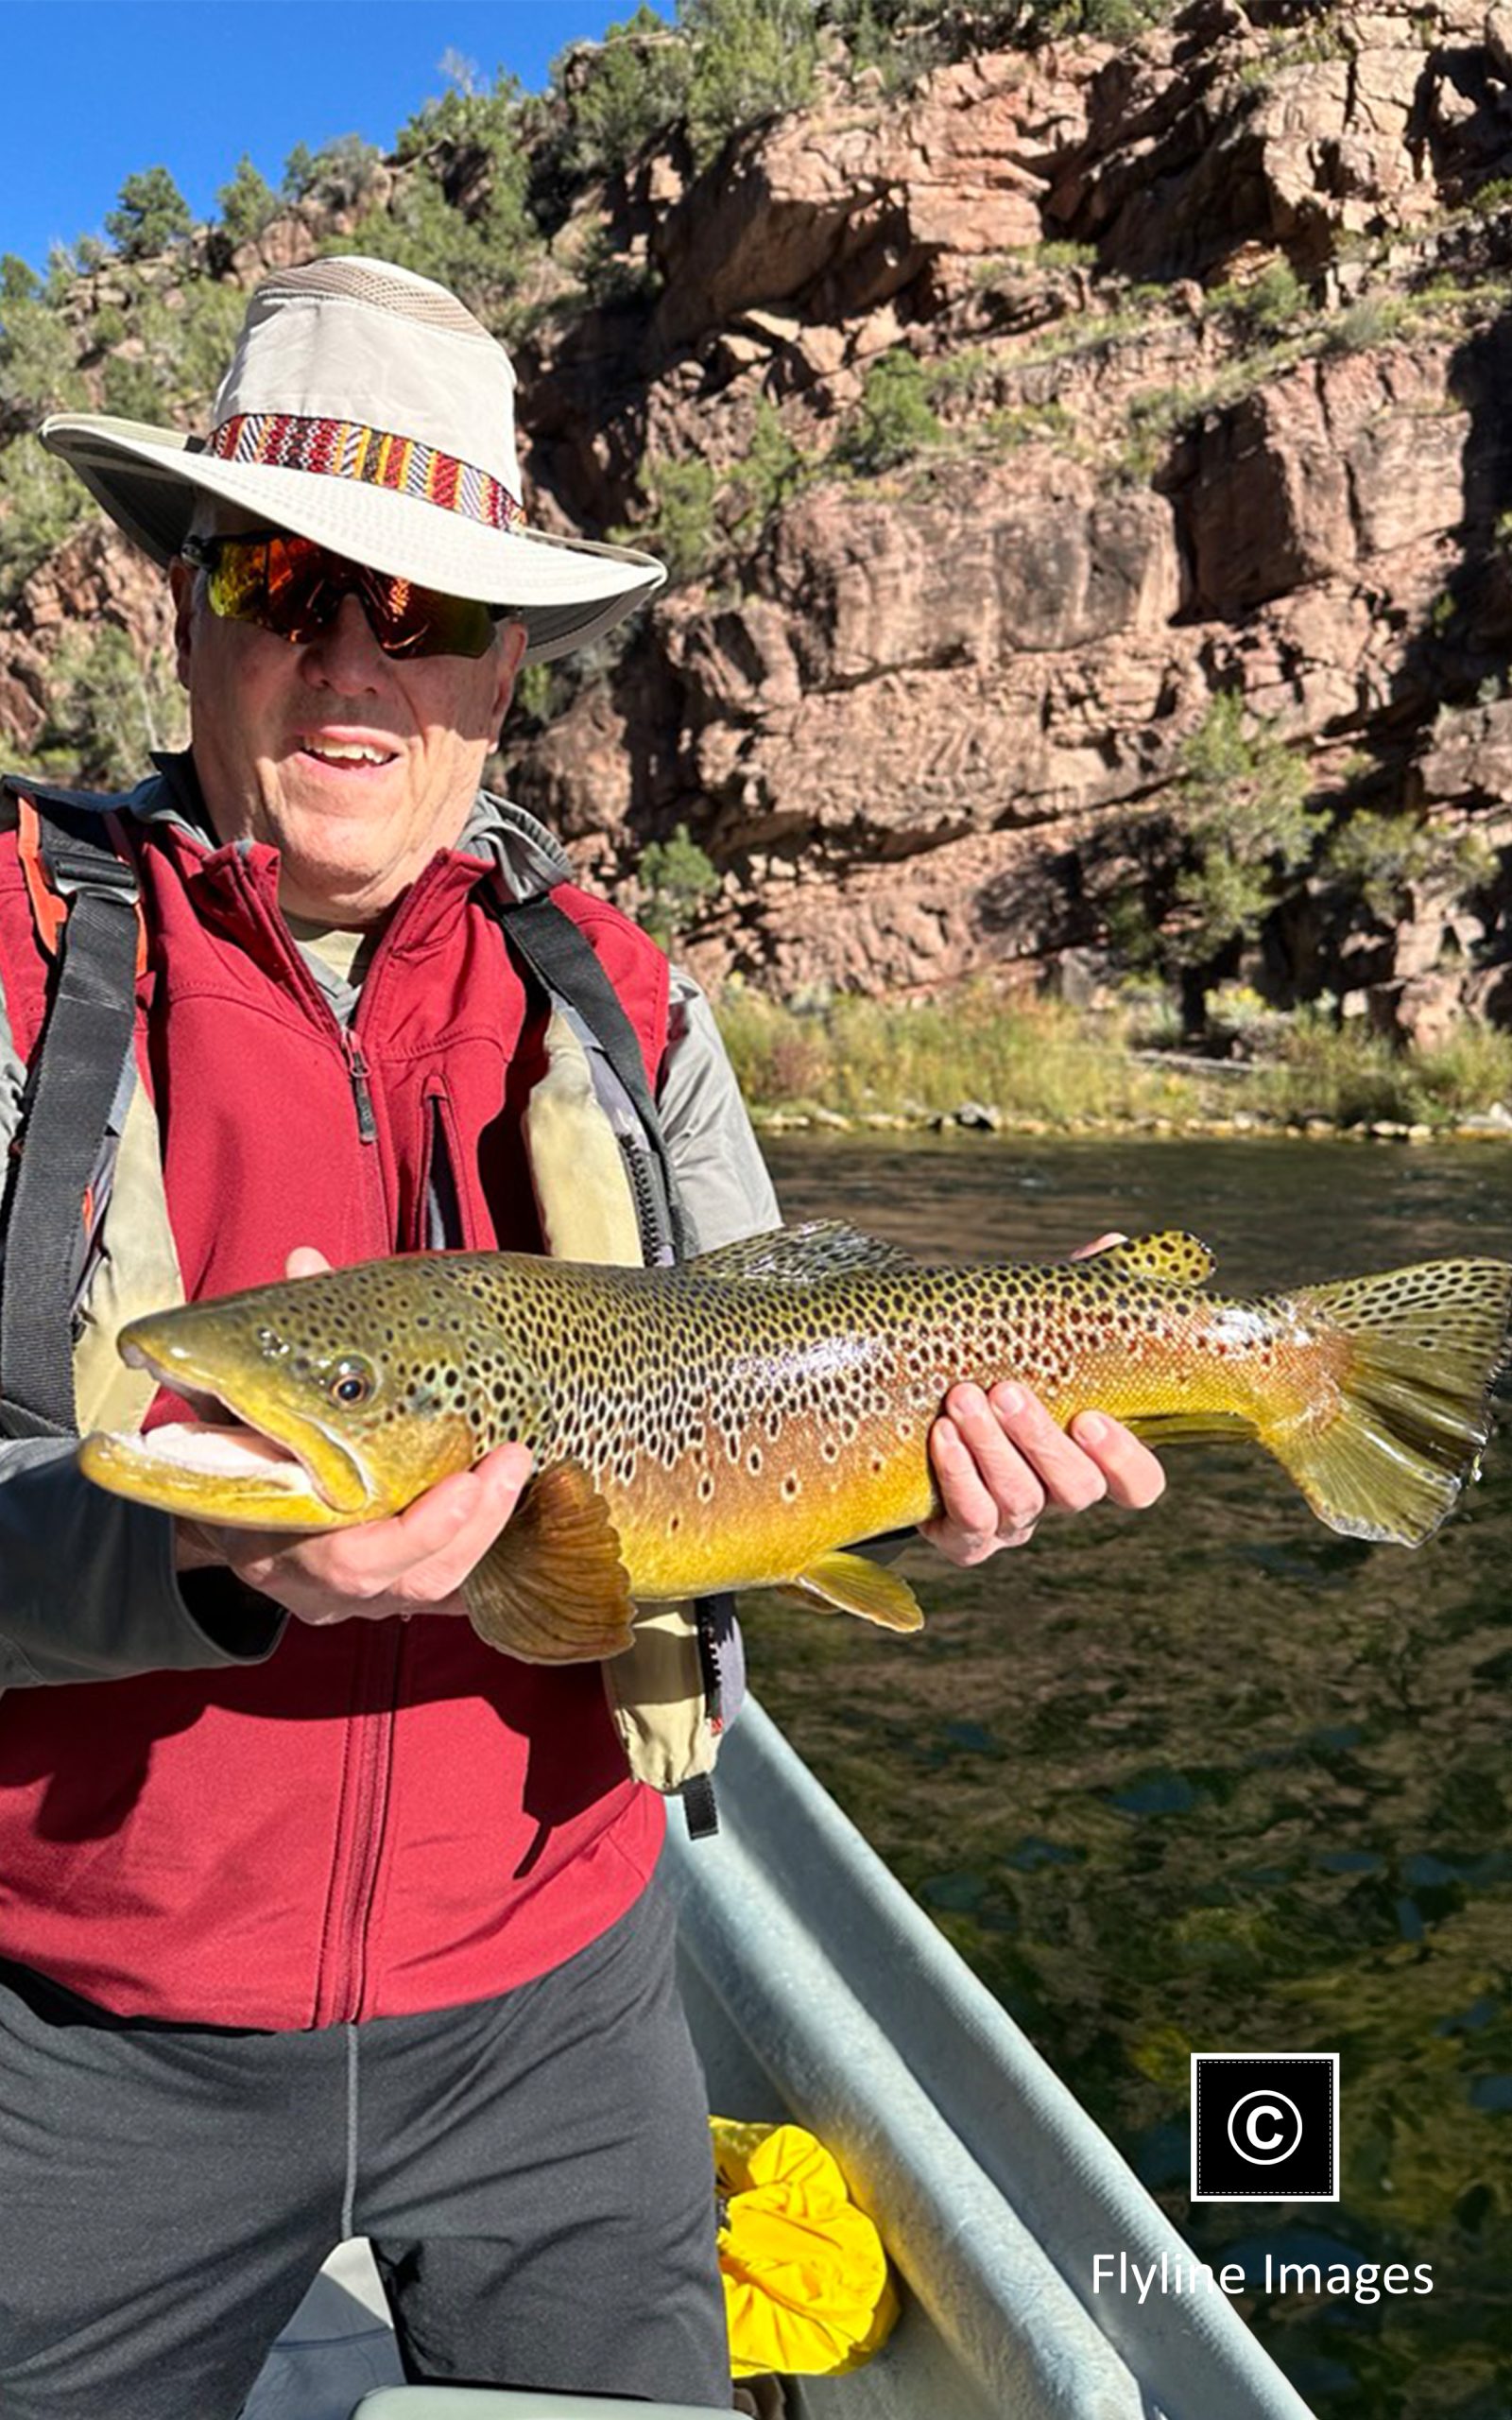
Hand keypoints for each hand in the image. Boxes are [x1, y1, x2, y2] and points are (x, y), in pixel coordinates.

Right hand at [174, 1246, 532, 1626]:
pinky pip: (447, 1597)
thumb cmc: (239, 1440)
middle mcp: (313, 1583)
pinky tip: (525, 1521)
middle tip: (511, 1464)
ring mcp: (352, 1599)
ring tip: (516, 1470)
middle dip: (469, 1529)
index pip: (352, 1560)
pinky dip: (486, 1561)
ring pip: (433, 1591)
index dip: (419, 1531)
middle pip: (409, 1582)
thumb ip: (277, 1342)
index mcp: (270, 1538)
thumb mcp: (245, 1397)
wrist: (216, 1503)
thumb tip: (306, 1262)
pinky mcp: (386, 1595)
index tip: (466, 1480)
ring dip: (485, 1534)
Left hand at [919, 1228, 1163, 1566]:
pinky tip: (939, 1436)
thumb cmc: (986, 1367)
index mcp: (1089, 1456)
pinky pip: (971, 1526)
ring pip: (1019, 1503)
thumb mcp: (1027, 1334)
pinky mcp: (964, 1539)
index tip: (1090, 1416)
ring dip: (990, 1450)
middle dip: (1040, 1440)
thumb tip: (1112, 1243)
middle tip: (1005, 1390)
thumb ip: (1072, 1298)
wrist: (905, 1412)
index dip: (1124, 1458)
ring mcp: (1013, 1523)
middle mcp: (1057, 1494)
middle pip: (1076, 1490)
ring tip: (961, 1398)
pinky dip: (957, 1479)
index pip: (1139, 1483)